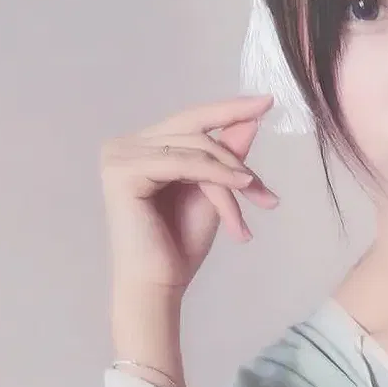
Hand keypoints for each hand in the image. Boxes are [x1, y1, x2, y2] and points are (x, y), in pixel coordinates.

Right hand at [100, 95, 279, 295]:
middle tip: (267, 189)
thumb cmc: (180, 245)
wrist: (160, 285)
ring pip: (195, 148)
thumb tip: (250, 117)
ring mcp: (119, 155)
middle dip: (236, 158)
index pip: (191, 120)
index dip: (229, 109)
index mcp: (142, 146)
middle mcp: (126, 145)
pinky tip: (241, 189)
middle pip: (194, 130)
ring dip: (232, 177)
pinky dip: (217, 176)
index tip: (268, 101)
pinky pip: (183, 163)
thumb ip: (226, 154)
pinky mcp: (123, 171)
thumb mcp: (214, 192)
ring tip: (258, 202)